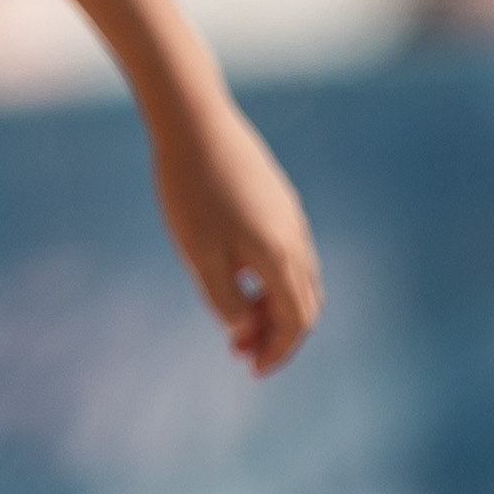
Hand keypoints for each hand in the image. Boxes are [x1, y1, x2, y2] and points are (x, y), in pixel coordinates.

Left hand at [151, 96, 320, 375]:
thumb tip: (243, 329)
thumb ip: (222, 298)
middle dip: (277, 336)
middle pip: (304, 304)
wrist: (196, 122)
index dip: (278, 352)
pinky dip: (270, 280)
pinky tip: (236, 279)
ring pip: (297, 279)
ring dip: (272, 307)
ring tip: (234, 322)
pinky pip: (288, 254)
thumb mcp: (198, 253)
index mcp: (279, 255)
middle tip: (240, 355)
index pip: (295, 321)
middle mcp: (295, 238)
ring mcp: (291, 217)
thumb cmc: (190, 190)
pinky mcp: (279, 201)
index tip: (251, 370)